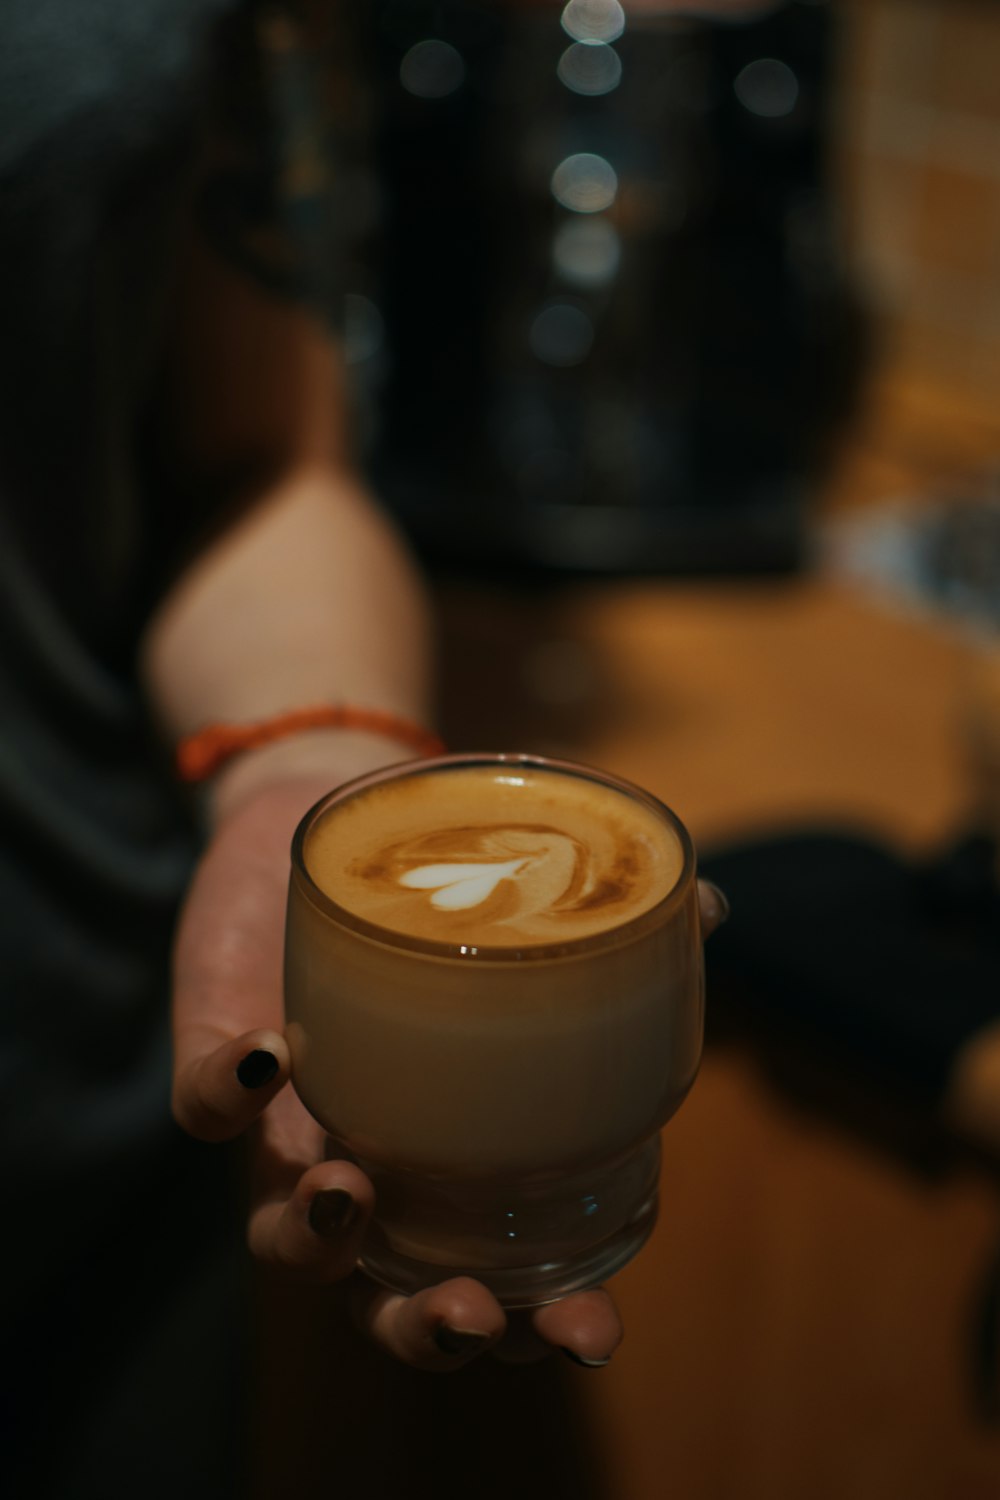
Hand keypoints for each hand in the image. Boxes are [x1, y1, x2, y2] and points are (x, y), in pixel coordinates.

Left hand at [171, 770, 728, 1370]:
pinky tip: (267, 1059)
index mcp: (457, 1158)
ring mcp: (288, 1123)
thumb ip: (612, 928)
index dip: (543, 1327)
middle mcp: (373, 1161)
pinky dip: (225, 1097)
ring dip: (313, 1241)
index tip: (590, 1331)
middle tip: (467, 1312)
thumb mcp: (527, 913)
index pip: (503, 1279)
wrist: (326, 824)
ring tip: (348, 1191)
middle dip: (421, 1332)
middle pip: (381, 1298)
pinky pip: (205, 1106)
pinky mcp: (220, 1056)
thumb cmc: (441, 890)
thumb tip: (710, 908)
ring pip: (281, 1235)